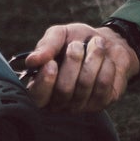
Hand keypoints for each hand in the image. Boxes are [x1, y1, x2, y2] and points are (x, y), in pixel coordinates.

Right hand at [22, 23, 137, 111]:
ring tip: (95, 45)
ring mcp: (80, 105)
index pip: (38, 97)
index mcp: (42, 86)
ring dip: (93, 58)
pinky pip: (103, 85)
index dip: (45, 81)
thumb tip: (31, 61)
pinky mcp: (101, 103)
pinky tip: (105, 60)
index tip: (52, 62)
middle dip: (73, 60)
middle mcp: (59, 101)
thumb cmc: (78, 40)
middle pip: (63, 90)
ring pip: (85, 85)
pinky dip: (106, 65)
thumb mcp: (60, 35)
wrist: (107, 42)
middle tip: (77, 44)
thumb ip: (46, 45)